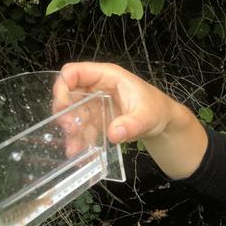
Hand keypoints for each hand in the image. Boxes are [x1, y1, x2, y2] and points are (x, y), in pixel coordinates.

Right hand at [53, 62, 207, 178]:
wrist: (162, 123)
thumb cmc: (156, 110)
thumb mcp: (146, 116)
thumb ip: (131, 124)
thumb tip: (114, 133)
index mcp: (107, 76)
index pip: (75, 72)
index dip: (62, 86)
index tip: (62, 107)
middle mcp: (96, 87)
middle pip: (68, 93)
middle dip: (65, 112)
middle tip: (70, 129)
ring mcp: (94, 103)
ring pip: (72, 113)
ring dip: (70, 130)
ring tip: (74, 148)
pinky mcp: (96, 119)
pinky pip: (81, 127)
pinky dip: (79, 139)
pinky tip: (79, 152)